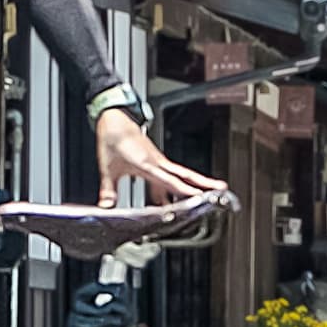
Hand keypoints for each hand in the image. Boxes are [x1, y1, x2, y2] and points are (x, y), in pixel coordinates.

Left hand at [95, 110, 216, 203]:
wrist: (115, 120)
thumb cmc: (113, 139)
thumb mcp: (107, 168)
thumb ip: (108, 190)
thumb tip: (105, 207)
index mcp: (147, 164)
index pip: (170, 181)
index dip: (184, 190)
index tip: (199, 196)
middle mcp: (157, 162)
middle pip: (185, 175)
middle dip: (203, 183)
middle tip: (221, 189)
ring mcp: (159, 161)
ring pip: (181, 174)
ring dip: (195, 183)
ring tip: (210, 192)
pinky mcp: (156, 160)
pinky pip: (171, 174)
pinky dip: (177, 185)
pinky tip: (173, 199)